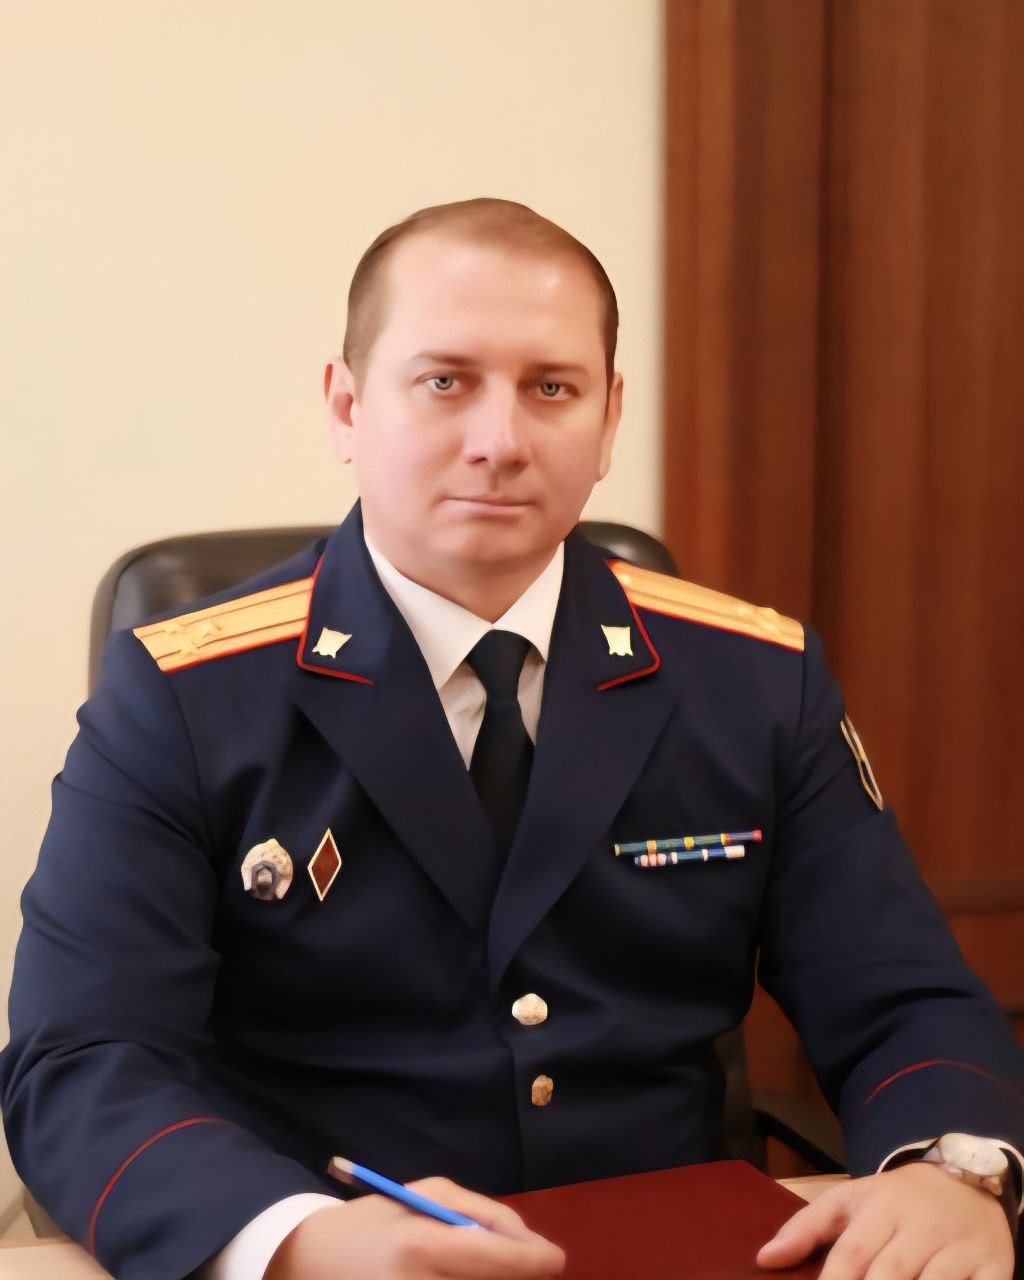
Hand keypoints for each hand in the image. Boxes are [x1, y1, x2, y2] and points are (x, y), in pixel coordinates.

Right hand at [264, 1176, 565, 1278]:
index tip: (555, 1259)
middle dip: (514, 1277)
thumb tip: (527, 1243)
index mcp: (423, 1245)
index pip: (502, 1260)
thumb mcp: (424, 1195)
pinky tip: (451, 1279)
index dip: (538, 1260)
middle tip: (513, 1265)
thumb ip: (479, 1213)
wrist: (305, 1262)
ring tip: (460, 1269)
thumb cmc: (373, 1221)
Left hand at [757, 1162, 1014, 1279]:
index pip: (851, 1256)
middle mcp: (921, 1227)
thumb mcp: (849, 1200)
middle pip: (890, 1277)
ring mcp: (960, 1248)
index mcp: (881, 1208)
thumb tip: (764, 1259)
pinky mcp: (994, 1266)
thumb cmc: (895, 1201)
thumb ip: (805, 1228)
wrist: (964, 1179)